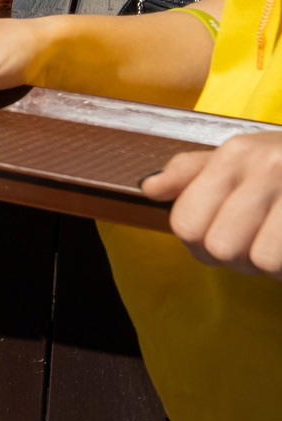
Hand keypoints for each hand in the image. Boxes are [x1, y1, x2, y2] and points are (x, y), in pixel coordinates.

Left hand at [143, 130, 281, 277]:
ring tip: (281, 246)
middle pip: (221, 247)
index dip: (198, 244)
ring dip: (274, 266)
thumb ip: (193, 172)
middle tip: (257, 246)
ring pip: (263, 261)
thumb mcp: (244, 155)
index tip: (218, 240)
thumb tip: (150, 188)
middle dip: (238, 259)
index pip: (186, 223)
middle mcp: (268, 167)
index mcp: (236, 154)